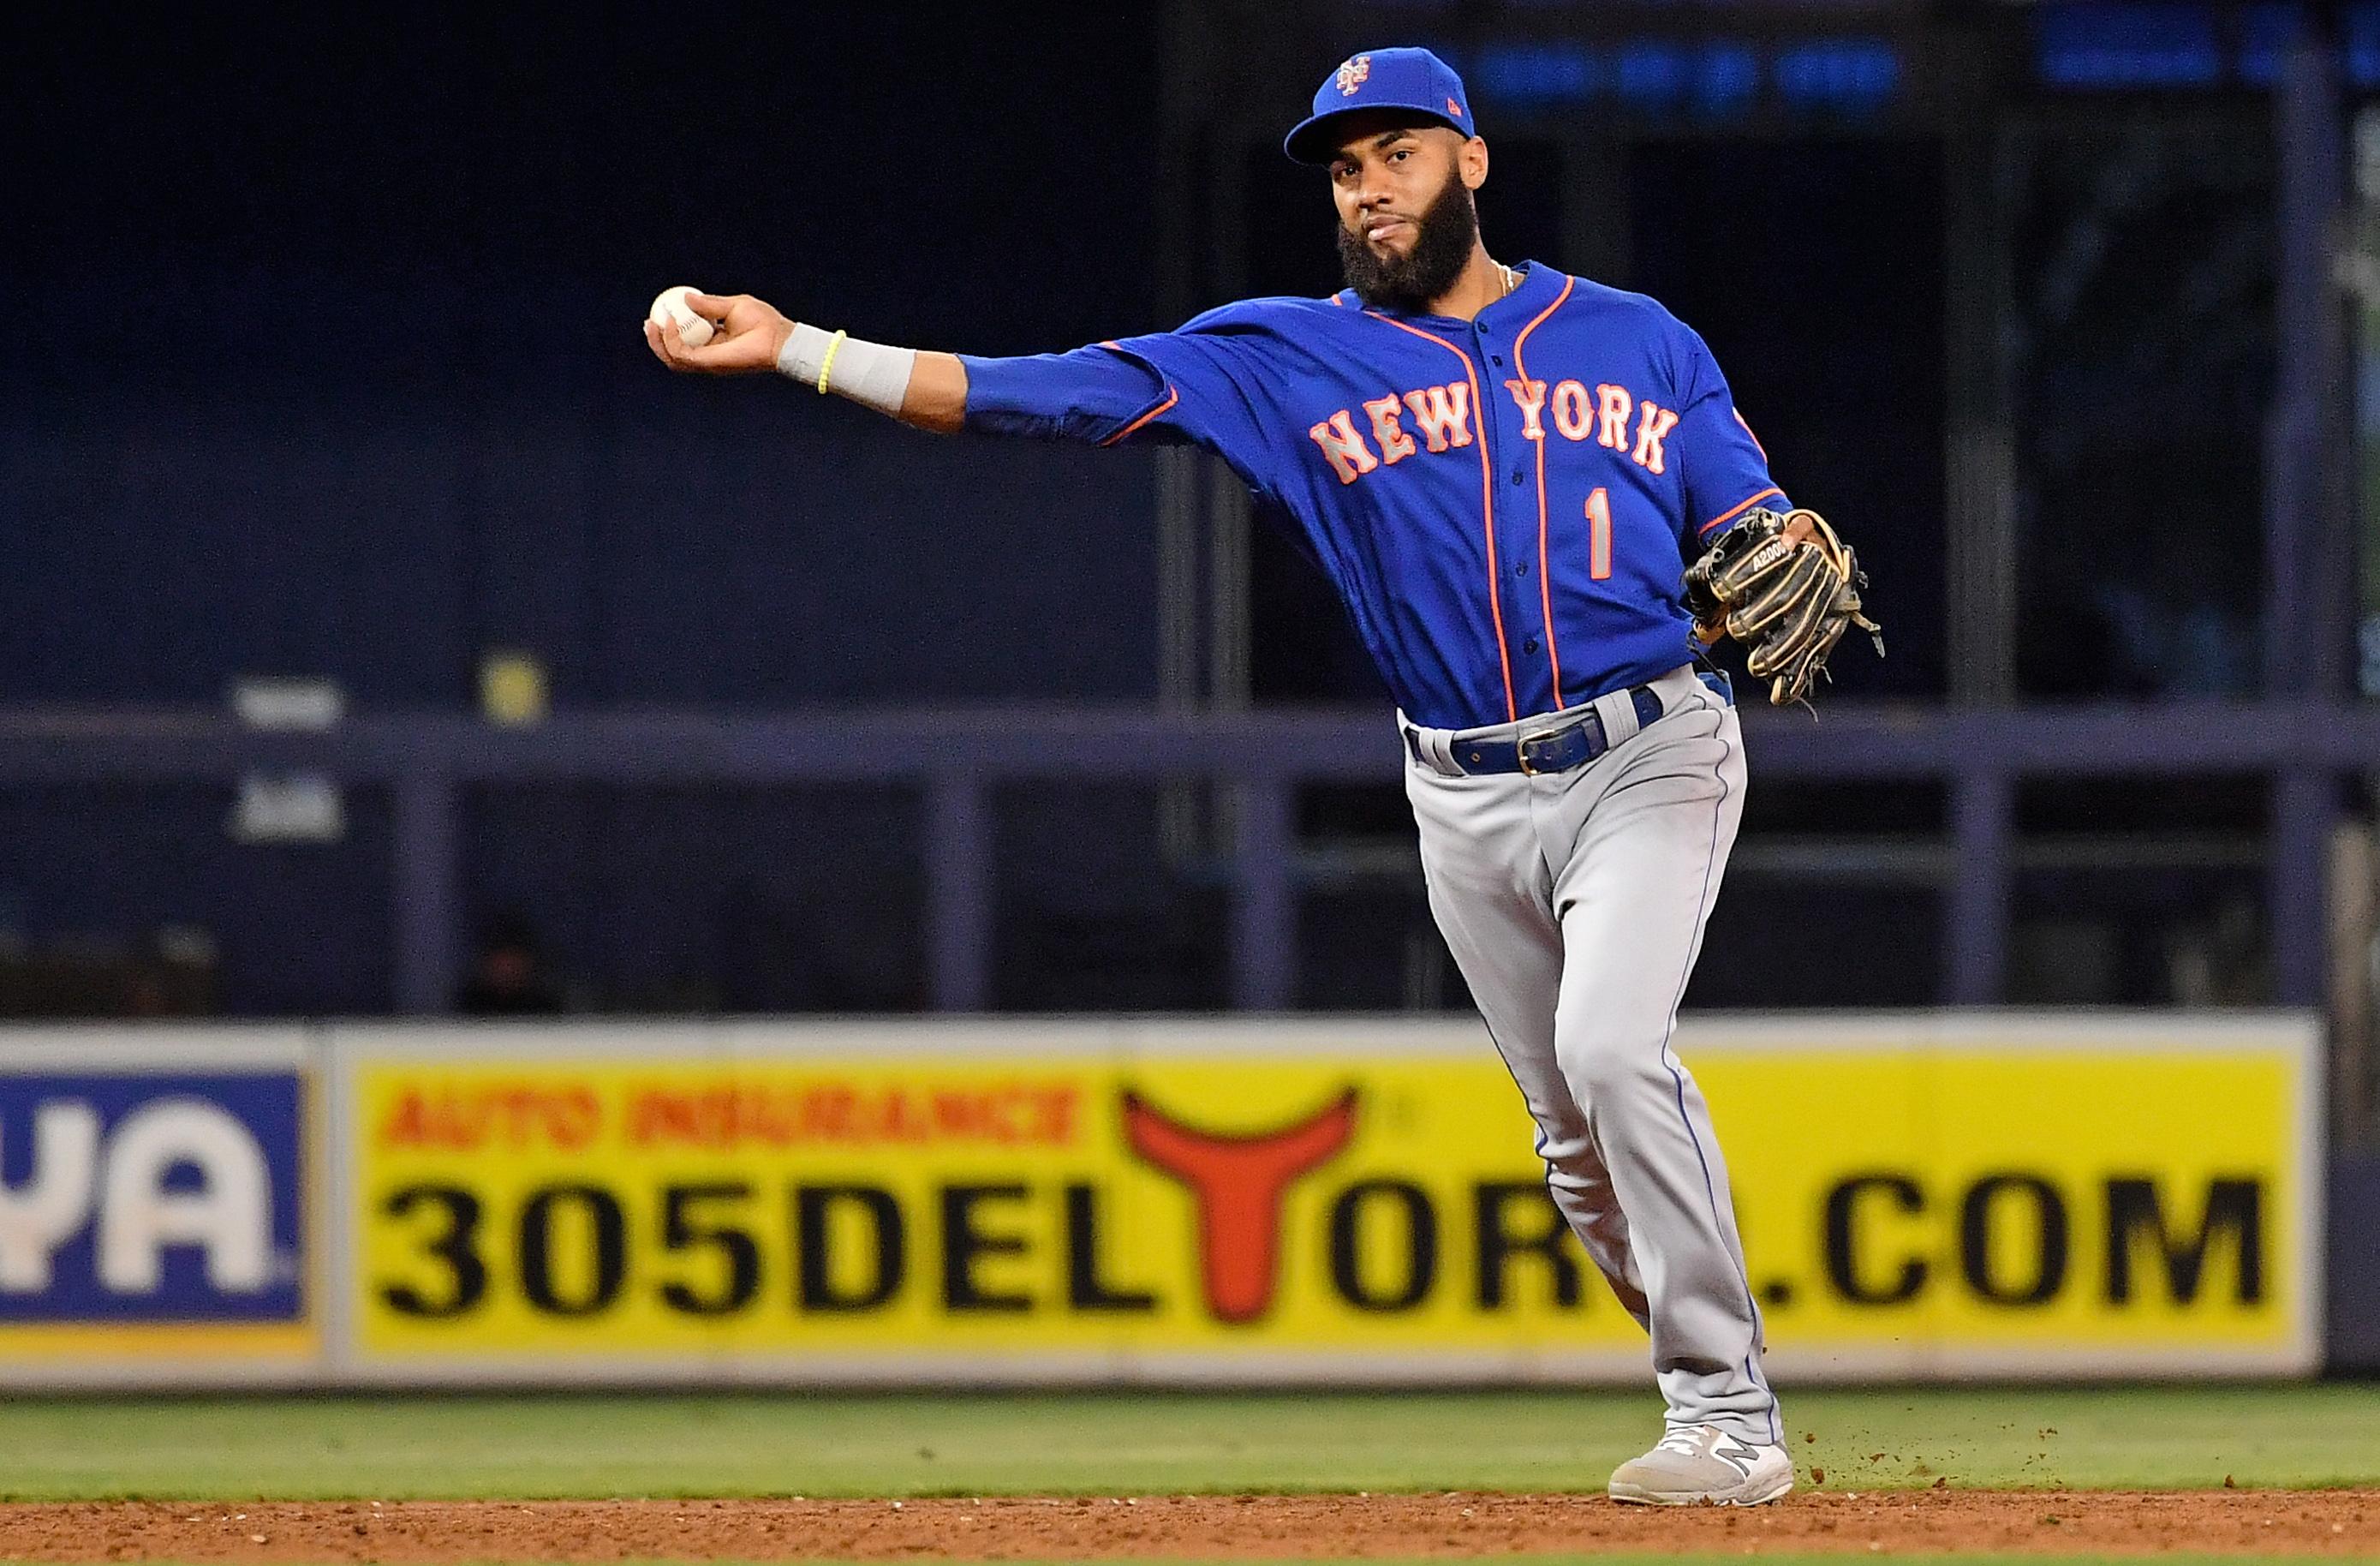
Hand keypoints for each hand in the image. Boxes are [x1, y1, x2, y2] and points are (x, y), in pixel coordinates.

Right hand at [642, 291, 793, 374]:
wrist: (778, 337)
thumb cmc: (763, 322)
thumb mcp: (732, 305)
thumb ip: (709, 304)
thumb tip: (686, 297)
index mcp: (714, 344)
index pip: (685, 343)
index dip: (669, 332)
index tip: (660, 314)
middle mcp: (709, 356)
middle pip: (674, 355)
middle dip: (656, 341)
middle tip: (649, 322)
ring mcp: (708, 362)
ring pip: (673, 359)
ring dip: (658, 342)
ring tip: (652, 324)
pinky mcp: (709, 363)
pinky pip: (682, 354)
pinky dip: (671, 340)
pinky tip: (669, 323)